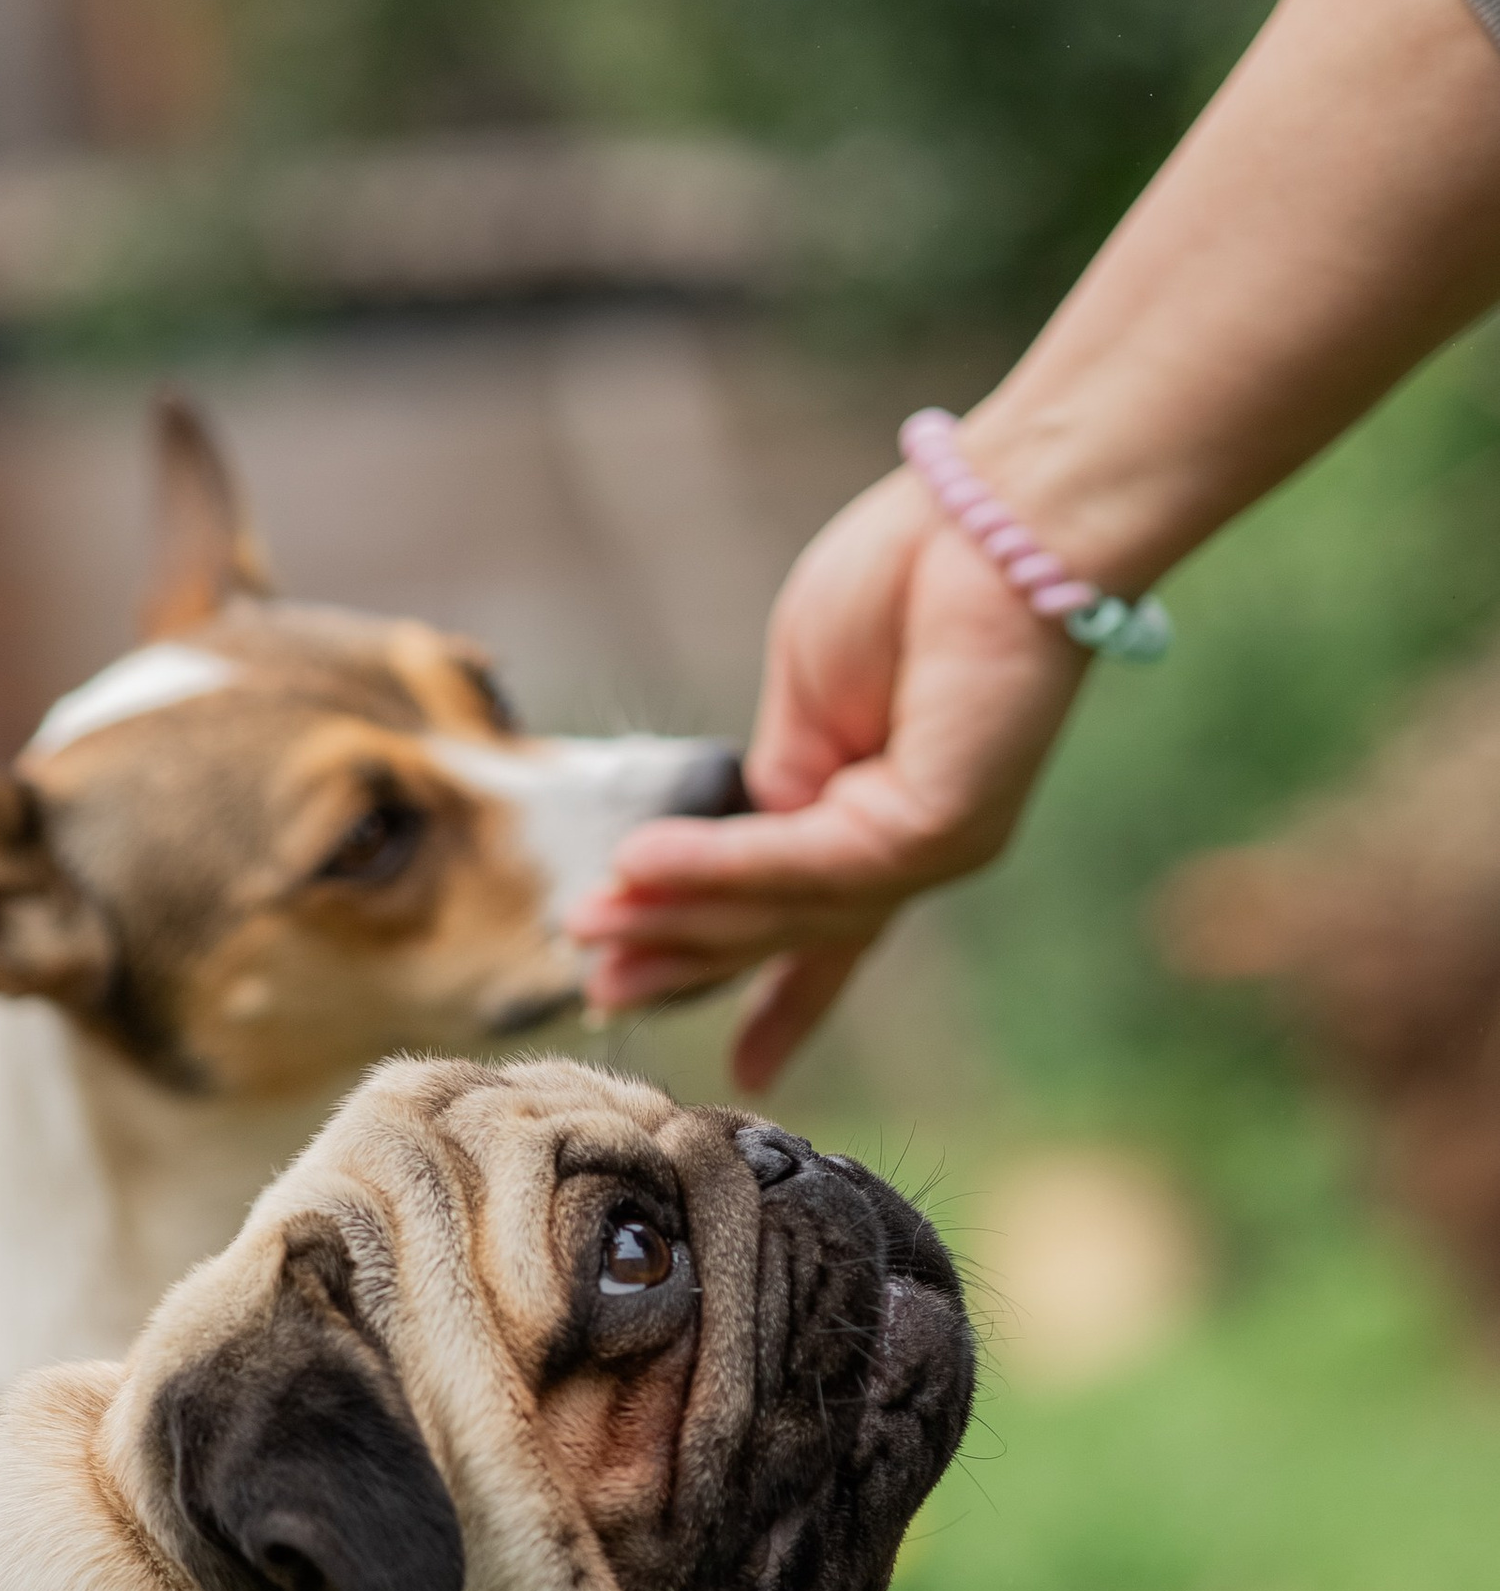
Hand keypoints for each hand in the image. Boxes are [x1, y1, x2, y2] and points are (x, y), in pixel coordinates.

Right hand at [571, 466, 1089, 1093]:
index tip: (750, 1074)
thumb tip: (727, 846)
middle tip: (598, 992)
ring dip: (675, 916)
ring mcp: (933, 848)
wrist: (1002, 516)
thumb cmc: (914, 574)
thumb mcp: (806, 694)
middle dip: (684, 963)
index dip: (785, 1005)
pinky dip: (719, 867)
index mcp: (890, 818)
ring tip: (588, 924)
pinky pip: (805, 863)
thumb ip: (772, 783)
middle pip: (784, 931)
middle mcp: (918, 851)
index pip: (825, 934)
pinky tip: (643, 865)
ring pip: (784, 908)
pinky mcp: (938, 827)